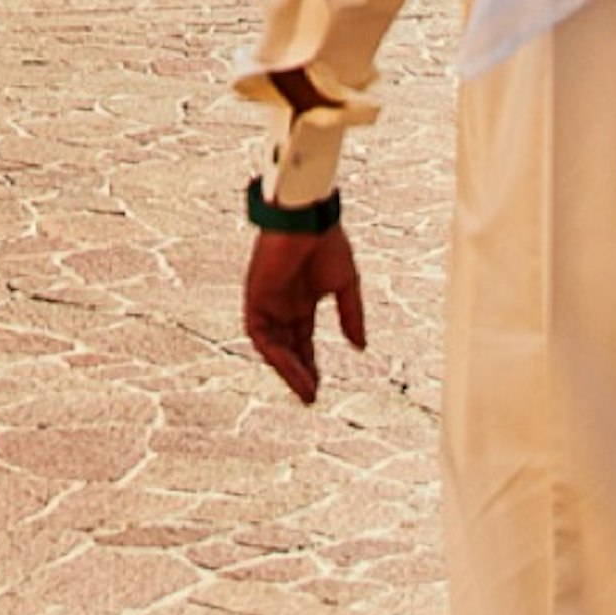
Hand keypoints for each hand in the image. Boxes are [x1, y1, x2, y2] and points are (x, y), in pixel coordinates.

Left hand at [243, 216, 368, 402]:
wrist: (307, 218)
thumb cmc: (326, 242)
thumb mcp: (345, 284)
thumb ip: (351, 315)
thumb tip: (360, 347)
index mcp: (301, 300)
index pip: (302, 340)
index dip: (309, 363)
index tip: (319, 386)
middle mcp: (281, 304)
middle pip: (287, 347)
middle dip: (298, 372)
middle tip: (310, 396)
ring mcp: (267, 302)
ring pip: (273, 346)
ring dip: (287, 369)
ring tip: (305, 390)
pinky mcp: (255, 298)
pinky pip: (261, 335)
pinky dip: (275, 353)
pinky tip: (291, 368)